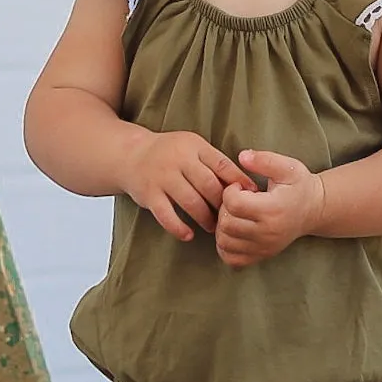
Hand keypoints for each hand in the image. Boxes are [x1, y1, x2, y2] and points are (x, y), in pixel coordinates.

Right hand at [120, 131, 254, 242]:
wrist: (130, 155)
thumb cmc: (169, 154)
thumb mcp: (192, 147)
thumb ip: (214, 162)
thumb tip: (246, 185)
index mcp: (193, 146)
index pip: (222, 165)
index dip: (239, 183)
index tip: (251, 197)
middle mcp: (178, 159)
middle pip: (209, 185)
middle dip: (222, 204)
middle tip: (231, 216)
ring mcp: (162, 177)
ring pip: (191, 202)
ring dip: (205, 218)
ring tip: (213, 227)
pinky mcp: (149, 194)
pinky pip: (166, 215)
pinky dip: (179, 227)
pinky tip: (188, 235)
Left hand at [216, 150, 326, 267]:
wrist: (314, 210)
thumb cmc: (299, 186)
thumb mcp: (288, 167)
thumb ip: (264, 160)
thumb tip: (242, 156)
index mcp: (273, 209)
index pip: (233, 203)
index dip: (230, 190)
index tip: (241, 187)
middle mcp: (268, 232)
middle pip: (226, 223)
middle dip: (224, 208)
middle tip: (237, 200)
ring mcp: (264, 247)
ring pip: (224, 242)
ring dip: (222, 226)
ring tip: (236, 214)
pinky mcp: (261, 256)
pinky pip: (231, 258)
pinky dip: (225, 246)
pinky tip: (234, 231)